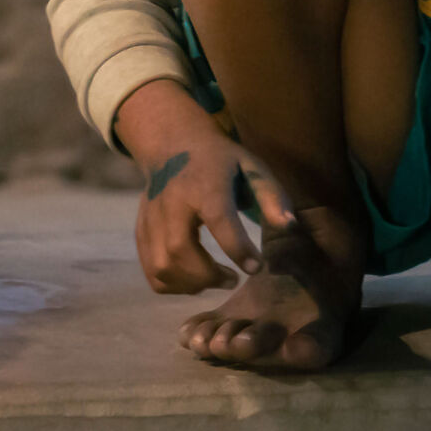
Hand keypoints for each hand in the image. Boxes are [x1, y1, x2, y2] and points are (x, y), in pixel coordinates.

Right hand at [115, 79, 300, 293]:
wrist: (173, 145)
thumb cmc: (221, 161)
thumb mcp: (252, 167)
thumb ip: (271, 196)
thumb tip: (289, 226)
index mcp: (205, 184)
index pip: (219, 219)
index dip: (238, 247)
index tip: (256, 267)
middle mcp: (172, 202)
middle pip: (179, 249)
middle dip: (208, 275)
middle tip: (233, 279)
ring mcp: (151, 218)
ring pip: (161, 266)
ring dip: (190, 284)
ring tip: (215, 280)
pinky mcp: (140, 231)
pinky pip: (151, 271)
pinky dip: (172, 285)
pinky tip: (193, 279)